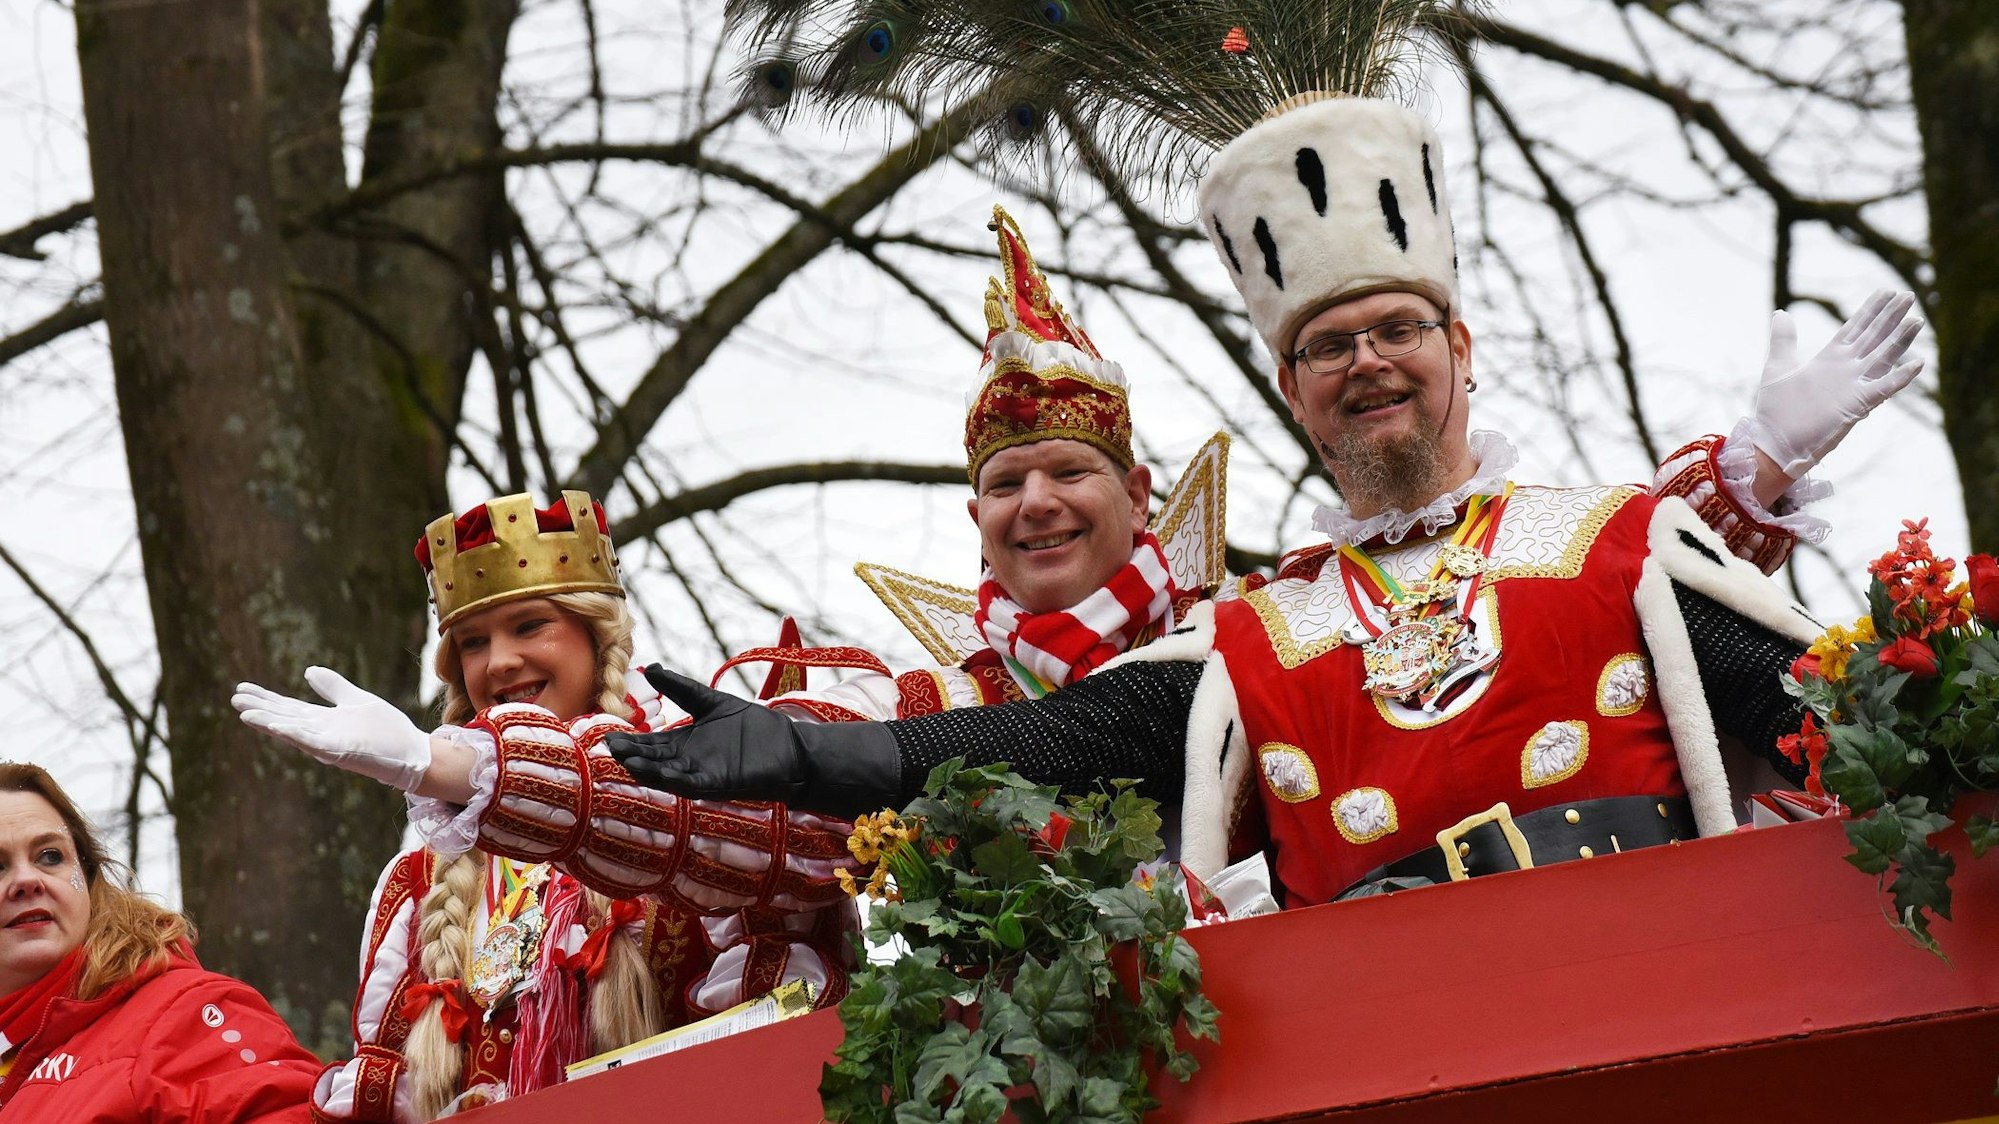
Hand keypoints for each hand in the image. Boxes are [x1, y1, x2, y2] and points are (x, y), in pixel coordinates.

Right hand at [232, 667, 430, 791]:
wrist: (412, 752)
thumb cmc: (386, 730)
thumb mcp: (356, 700)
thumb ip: (333, 687)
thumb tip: (308, 670)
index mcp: (323, 721)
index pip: (288, 708)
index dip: (266, 698)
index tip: (242, 687)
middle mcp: (320, 733)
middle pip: (283, 718)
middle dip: (259, 709)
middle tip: (234, 698)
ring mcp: (328, 744)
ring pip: (293, 732)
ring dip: (270, 723)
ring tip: (245, 713)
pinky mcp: (340, 753)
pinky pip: (314, 743)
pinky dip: (296, 735)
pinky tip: (278, 727)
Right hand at [607, 666, 810, 801]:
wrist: (790, 747)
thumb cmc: (754, 727)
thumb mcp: (711, 702)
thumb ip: (681, 689)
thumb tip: (650, 668)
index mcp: (685, 743)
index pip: (651, 742)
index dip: (631, 740)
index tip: (609, 735)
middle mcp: (688, 762)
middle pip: (654, 759)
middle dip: (633, 754)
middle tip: (611, 748)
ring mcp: (702, 774)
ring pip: (668, 774)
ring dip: (649, 769)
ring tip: (628, 761)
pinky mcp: (720, 783)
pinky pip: (694, 784)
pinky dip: (678, 780)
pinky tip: (664, 774)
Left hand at [1751, 288, 1924, 477]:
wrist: (1774, 443)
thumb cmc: (1776, 410)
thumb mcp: (1778, 367)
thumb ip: (1783, 340)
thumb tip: (1780, 312)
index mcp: (1829, 360)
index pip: (1855, 329)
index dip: (1870, 311)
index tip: (1885, 292)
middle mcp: (1845, 370)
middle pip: (1873, 337)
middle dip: (1890, 316)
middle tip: (1908, 295)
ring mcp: (1853, 386)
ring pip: (1882, 357)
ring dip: (1900, 339)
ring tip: (1916, 320)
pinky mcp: (1856, 405)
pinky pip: (1883, 389)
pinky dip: (1900, 378)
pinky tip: (1918, 364)